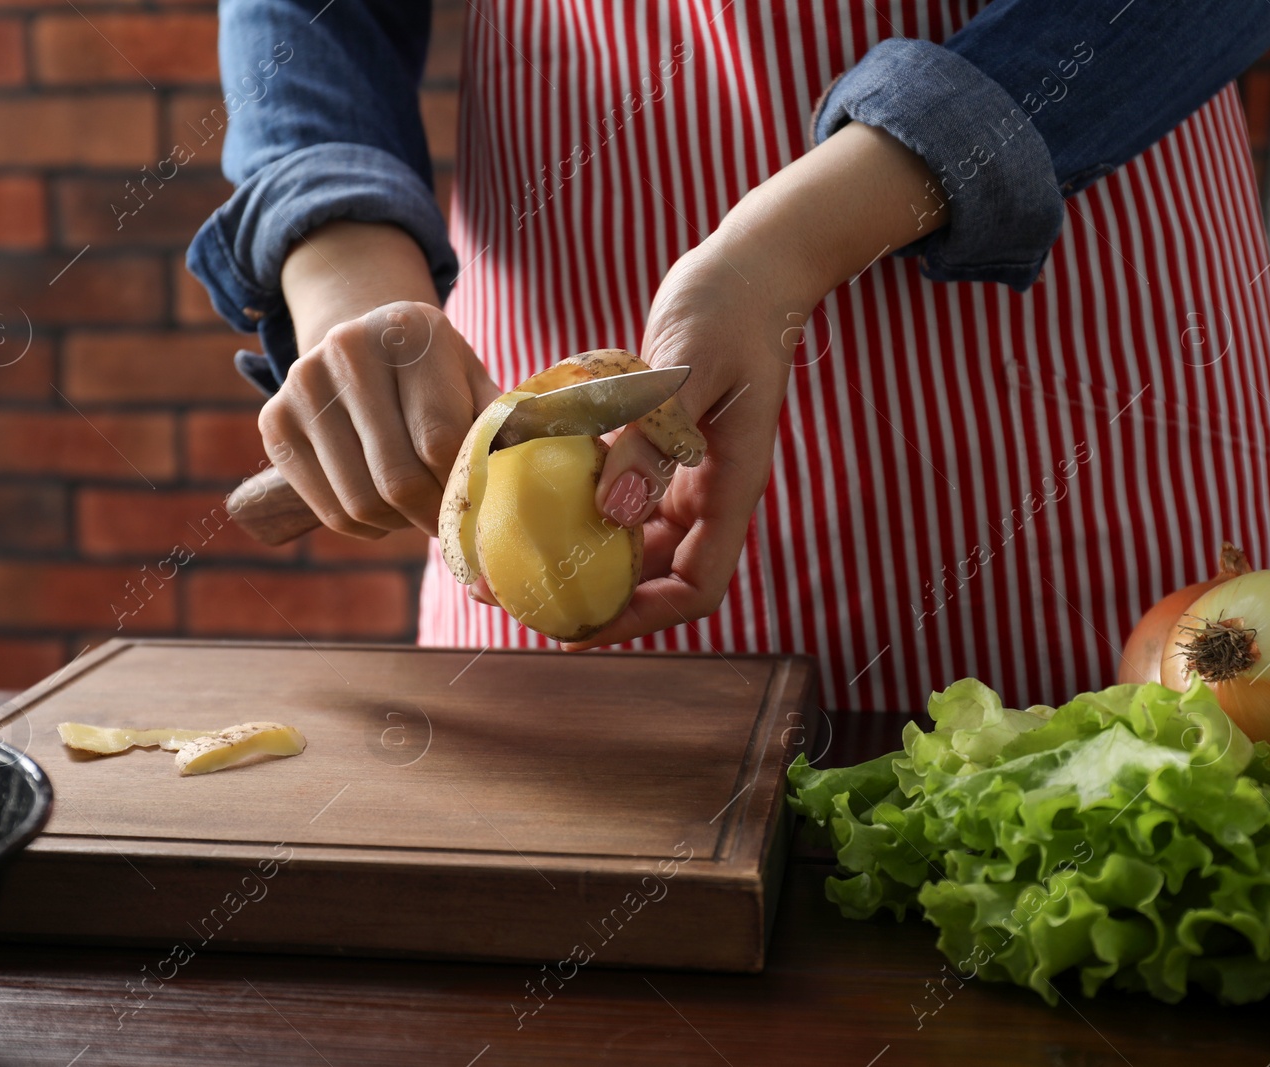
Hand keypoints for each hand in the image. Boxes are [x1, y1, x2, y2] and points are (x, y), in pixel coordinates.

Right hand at [262, 224, 499, 538]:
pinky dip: (362, 526)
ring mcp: (303, 383)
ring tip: (416, 510)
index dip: (460, 488)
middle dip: (430, 515)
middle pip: (396, 478)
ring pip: (359, 501)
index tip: (474, 503)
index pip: (439, 441)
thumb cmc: (435, 376)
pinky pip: (326, 507)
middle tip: (447, 521)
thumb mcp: (475, 383)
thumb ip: (502, 434)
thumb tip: (520, 505)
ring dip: (397, 524)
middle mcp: (348, 347)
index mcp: (411, 330)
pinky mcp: (274, 420)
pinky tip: (382, 509)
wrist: (363, 341)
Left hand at [563, 122, 944, 647]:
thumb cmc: (728, 308)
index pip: (697, 588)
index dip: (642, 620)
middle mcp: (713, 491)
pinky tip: (537, 499)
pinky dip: (585, 505)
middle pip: (661, 576)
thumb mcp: (687, 368)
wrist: (747, 266)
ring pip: (639, 540)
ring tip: (523, 559)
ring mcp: (691, 471)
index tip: (581, 629)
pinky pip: (625, 494)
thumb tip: (612, 512)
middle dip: (602, 598)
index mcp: (732, 487)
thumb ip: (653, 437)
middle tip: (530, 601)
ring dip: (589, 556)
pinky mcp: (667, 446)